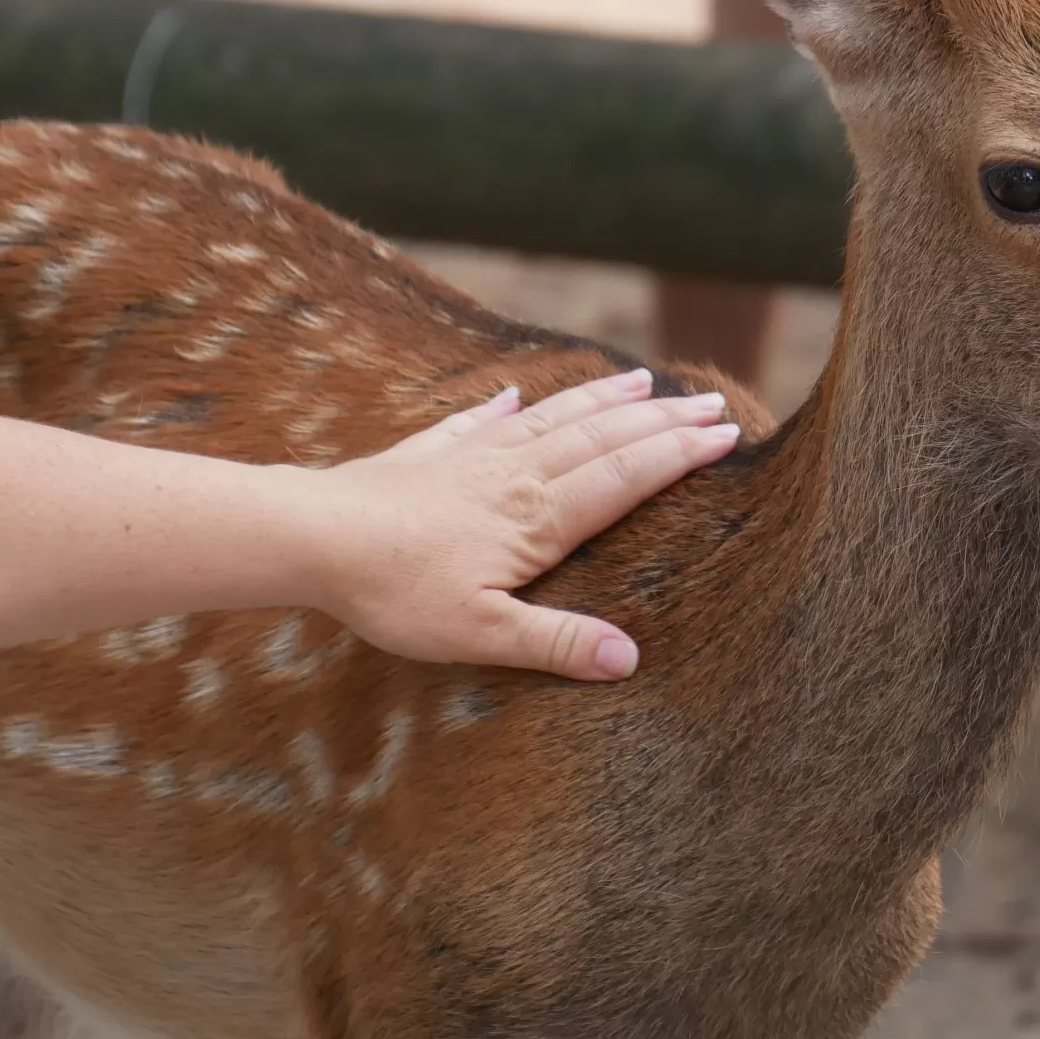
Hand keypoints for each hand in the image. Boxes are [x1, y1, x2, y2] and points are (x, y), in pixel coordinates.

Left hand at [309, 370, 737, 679]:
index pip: (626, 476)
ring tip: (644, 380)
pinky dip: (504, 405)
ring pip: (553, 419)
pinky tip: (515, 392)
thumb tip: (630, 658)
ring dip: (603, 400)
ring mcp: (471, 458)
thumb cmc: (396, 593)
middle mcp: (515, 476)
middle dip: (663, 420)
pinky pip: (477, 421)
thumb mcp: (482, 634)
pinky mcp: (427, 455)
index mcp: (538, 518)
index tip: (727, 435)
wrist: (312, 537)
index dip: (680, 455)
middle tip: (713, 403)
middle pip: (603, 438)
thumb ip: (557, 642)